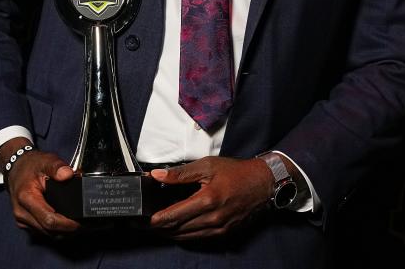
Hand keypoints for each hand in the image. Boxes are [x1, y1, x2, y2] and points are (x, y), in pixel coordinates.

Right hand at [0, 137, 79, 234]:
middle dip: (68, 230)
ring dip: (62, 231)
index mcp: (26, 198)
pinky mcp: (24, 223)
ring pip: (46, 234)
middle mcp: (22, 212)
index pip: (49, 220)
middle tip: (84, 224)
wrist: (15, 168)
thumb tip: (68, 175)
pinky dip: (55, 229)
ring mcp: (22, 220)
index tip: (80, 223)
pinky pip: (42, 231)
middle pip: (49, 231)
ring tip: (77, 222)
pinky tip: (65, 221)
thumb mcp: (46, 160)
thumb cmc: (30, 166)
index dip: (67, 225)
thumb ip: (57, 167)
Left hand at [148, 156, 272, 239]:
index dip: (155, 220)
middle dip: (159, 228)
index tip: (143, 220)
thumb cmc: (236, 172)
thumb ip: (180, 173)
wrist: (262, 184)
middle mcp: (212, 219)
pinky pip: (198, 238)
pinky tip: (176, 228)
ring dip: (170, 233)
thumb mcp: (207, 166)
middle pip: (177, 229)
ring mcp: (219, 229)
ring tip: (157, 227)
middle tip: (144, 224)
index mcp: (207, 200)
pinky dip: (184, 234)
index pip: (173, 216)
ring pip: (186, 237)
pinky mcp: (223, 233)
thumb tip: (158, 176)